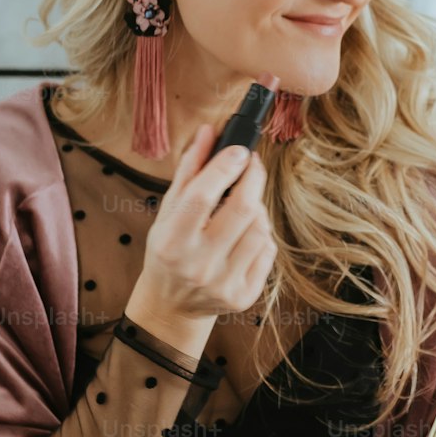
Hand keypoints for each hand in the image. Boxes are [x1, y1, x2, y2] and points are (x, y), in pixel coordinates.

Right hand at [135, 123, 276, 324]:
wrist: (173, 305)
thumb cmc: (169, 251)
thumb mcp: (168, 212)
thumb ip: (189, 171)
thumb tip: (209, 132)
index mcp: (172, 242)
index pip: (203, 195)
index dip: (226, 166)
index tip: (239, 150)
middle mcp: (198, 266)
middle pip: (241, 209)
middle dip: (253, 178)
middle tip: (252, 165)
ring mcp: (224, 284)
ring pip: (260, 229)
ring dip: (257, 208)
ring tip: (244, 204)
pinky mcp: (244, 296)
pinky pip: (267, 251)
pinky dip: (261, 234)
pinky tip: (246, 233)